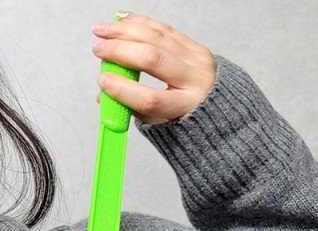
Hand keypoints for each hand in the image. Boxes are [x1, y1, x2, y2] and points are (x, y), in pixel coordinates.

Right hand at [92, 13, 215, 124]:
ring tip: (101, 30)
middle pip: (153, 60)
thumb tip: (104, 94)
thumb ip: (134, 109)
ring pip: (157, 38)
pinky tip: (122, 21)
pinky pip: (165, 29)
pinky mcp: (196, 46)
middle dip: (120, 52)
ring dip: (124, 31)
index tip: (102, 81)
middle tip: (97, 49)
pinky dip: (141, 23)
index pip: (150, 98)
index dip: (123, 89)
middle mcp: (196, 81)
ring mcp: (197, 60)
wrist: (220, 107)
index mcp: (187, 107)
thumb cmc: (185, 118)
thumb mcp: (161, 123)